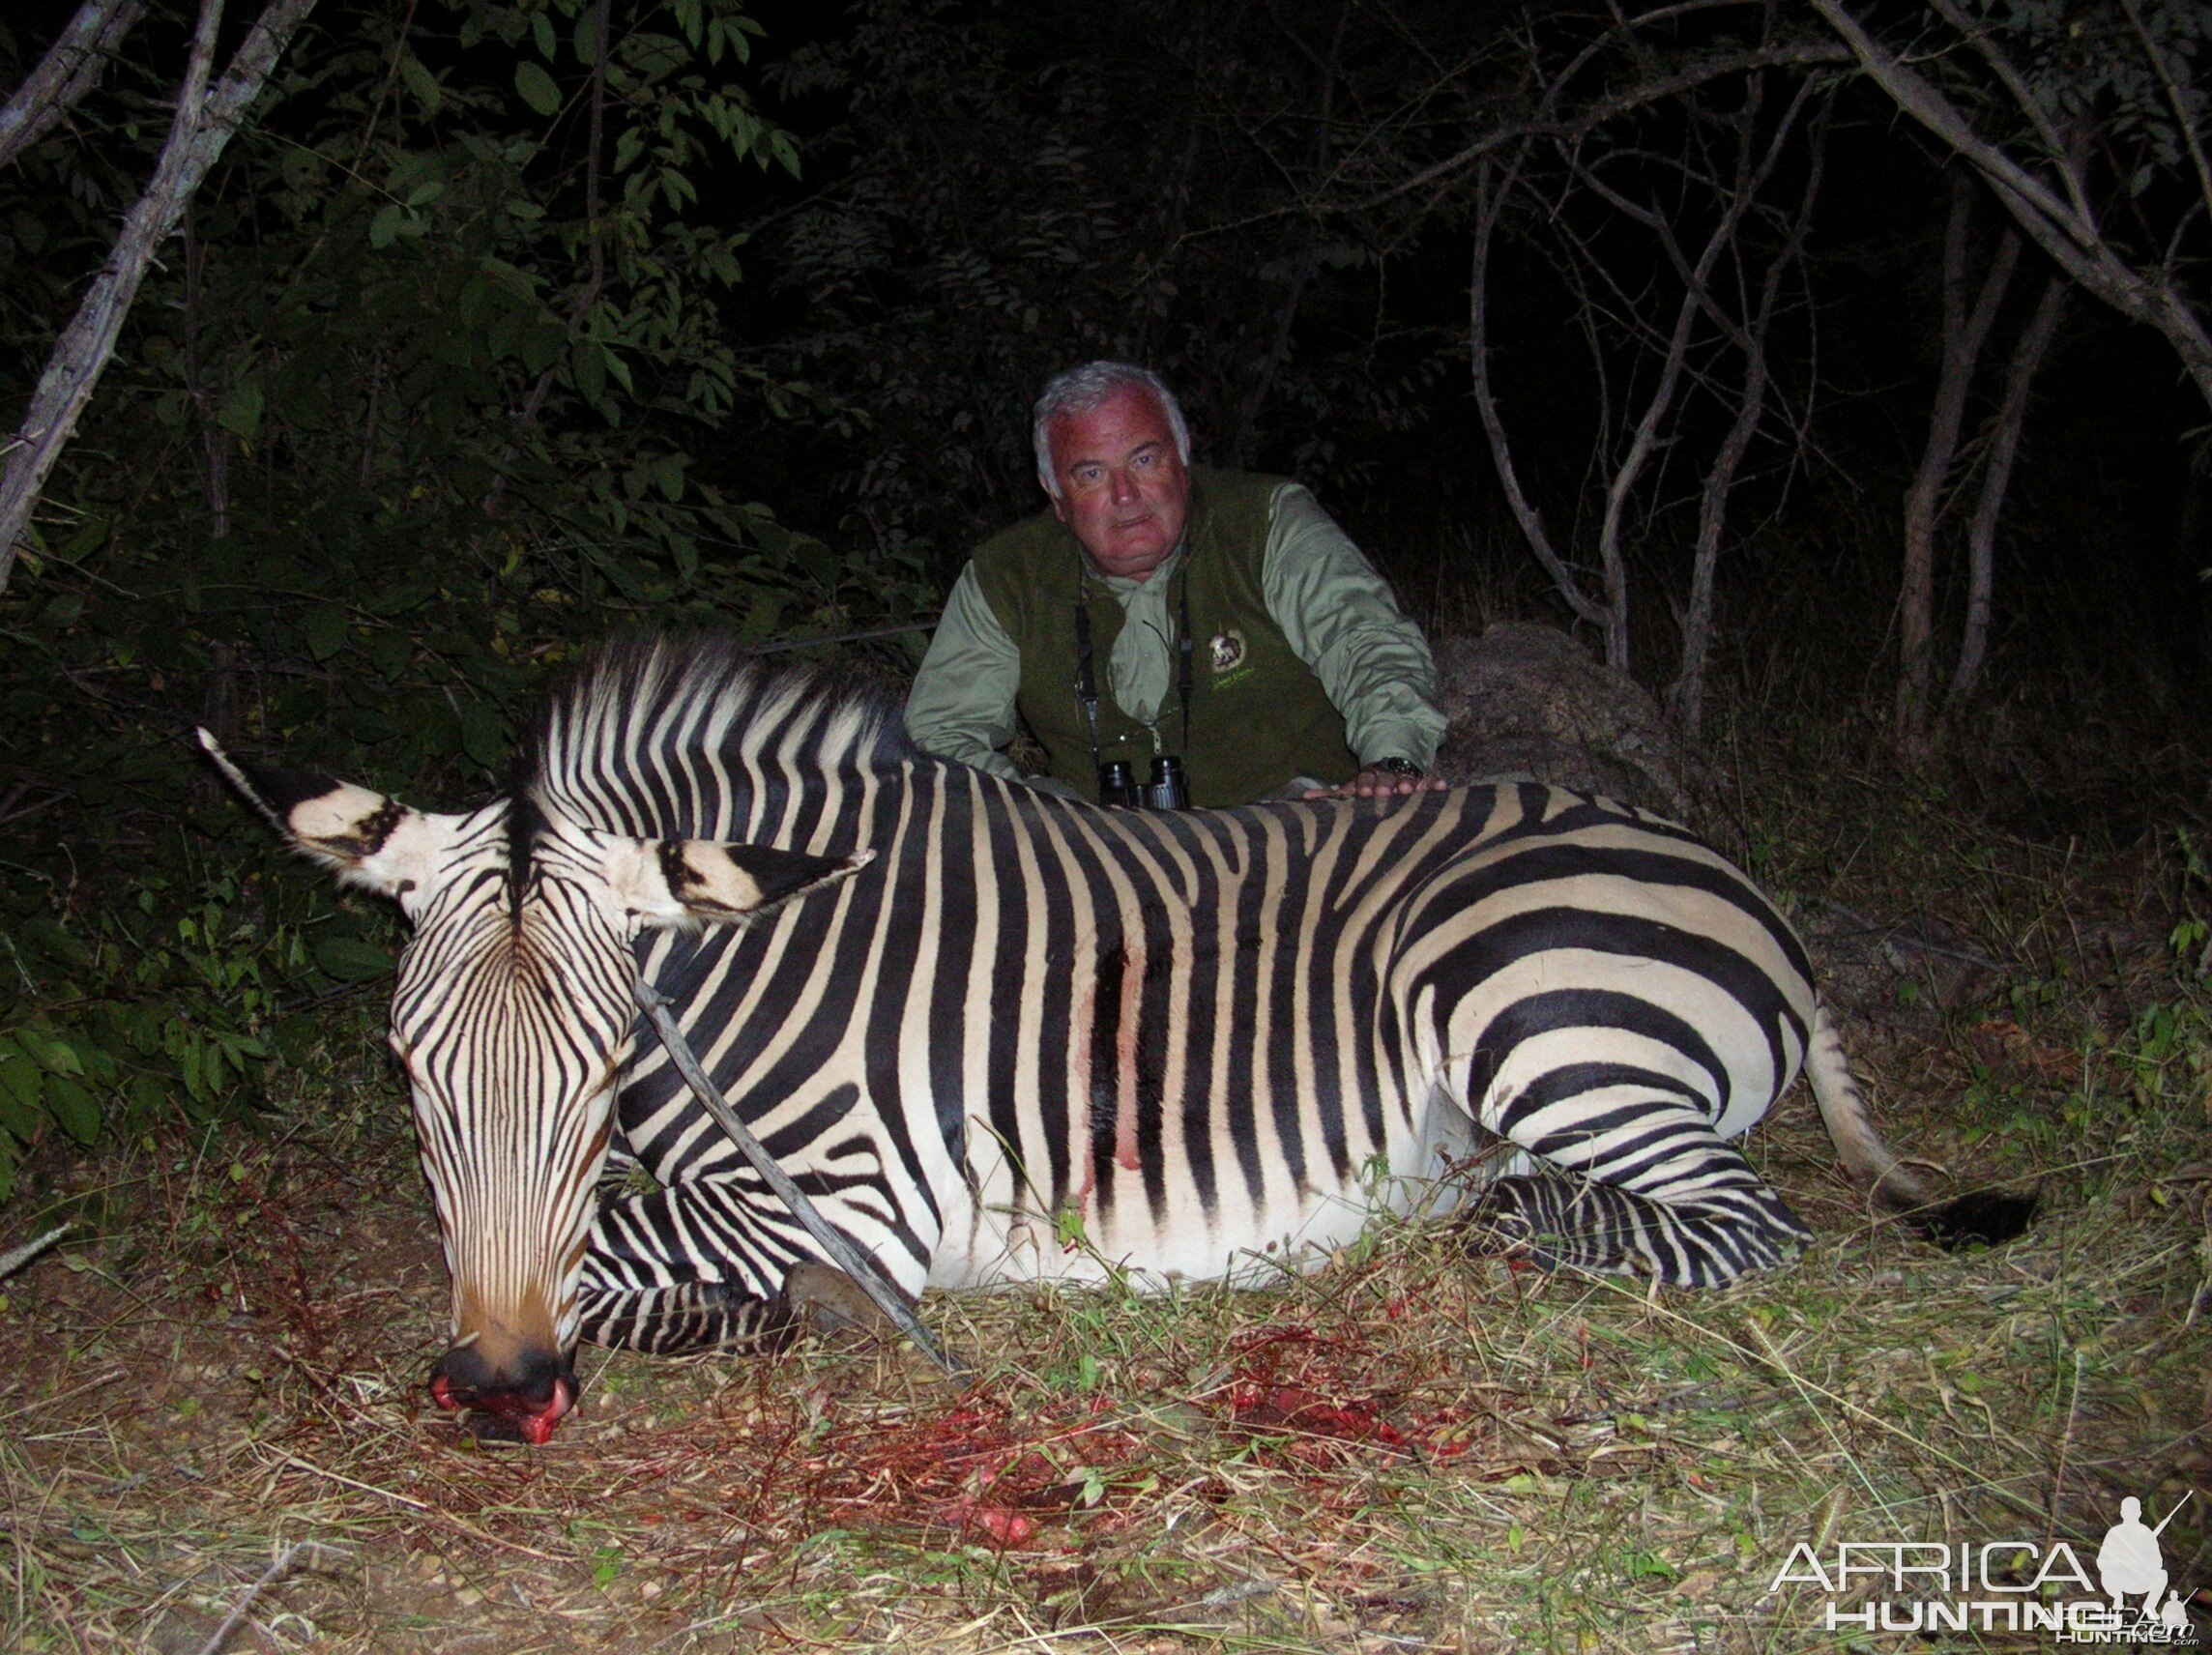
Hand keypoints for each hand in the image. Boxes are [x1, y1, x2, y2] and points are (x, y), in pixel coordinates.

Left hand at [1302, 765, 1448, 800]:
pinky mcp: (1422, 781)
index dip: (1364, 784)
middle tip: (1389, 792)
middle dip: (1388, 784)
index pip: (1364, 779)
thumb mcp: (1349, 789)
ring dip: (1410, 783)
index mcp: (1367, 776)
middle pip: (1387, 779)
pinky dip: (1435, 783)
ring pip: (1408, 779)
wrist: (1392, 765)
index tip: (1364, 792)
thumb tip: (1304, 797)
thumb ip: (1330, 794)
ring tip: (1411, 789)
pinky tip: (1443, 785)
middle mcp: (1387, 776)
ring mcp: (1405, 777)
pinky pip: (1429, 781)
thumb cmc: (1367, 787)